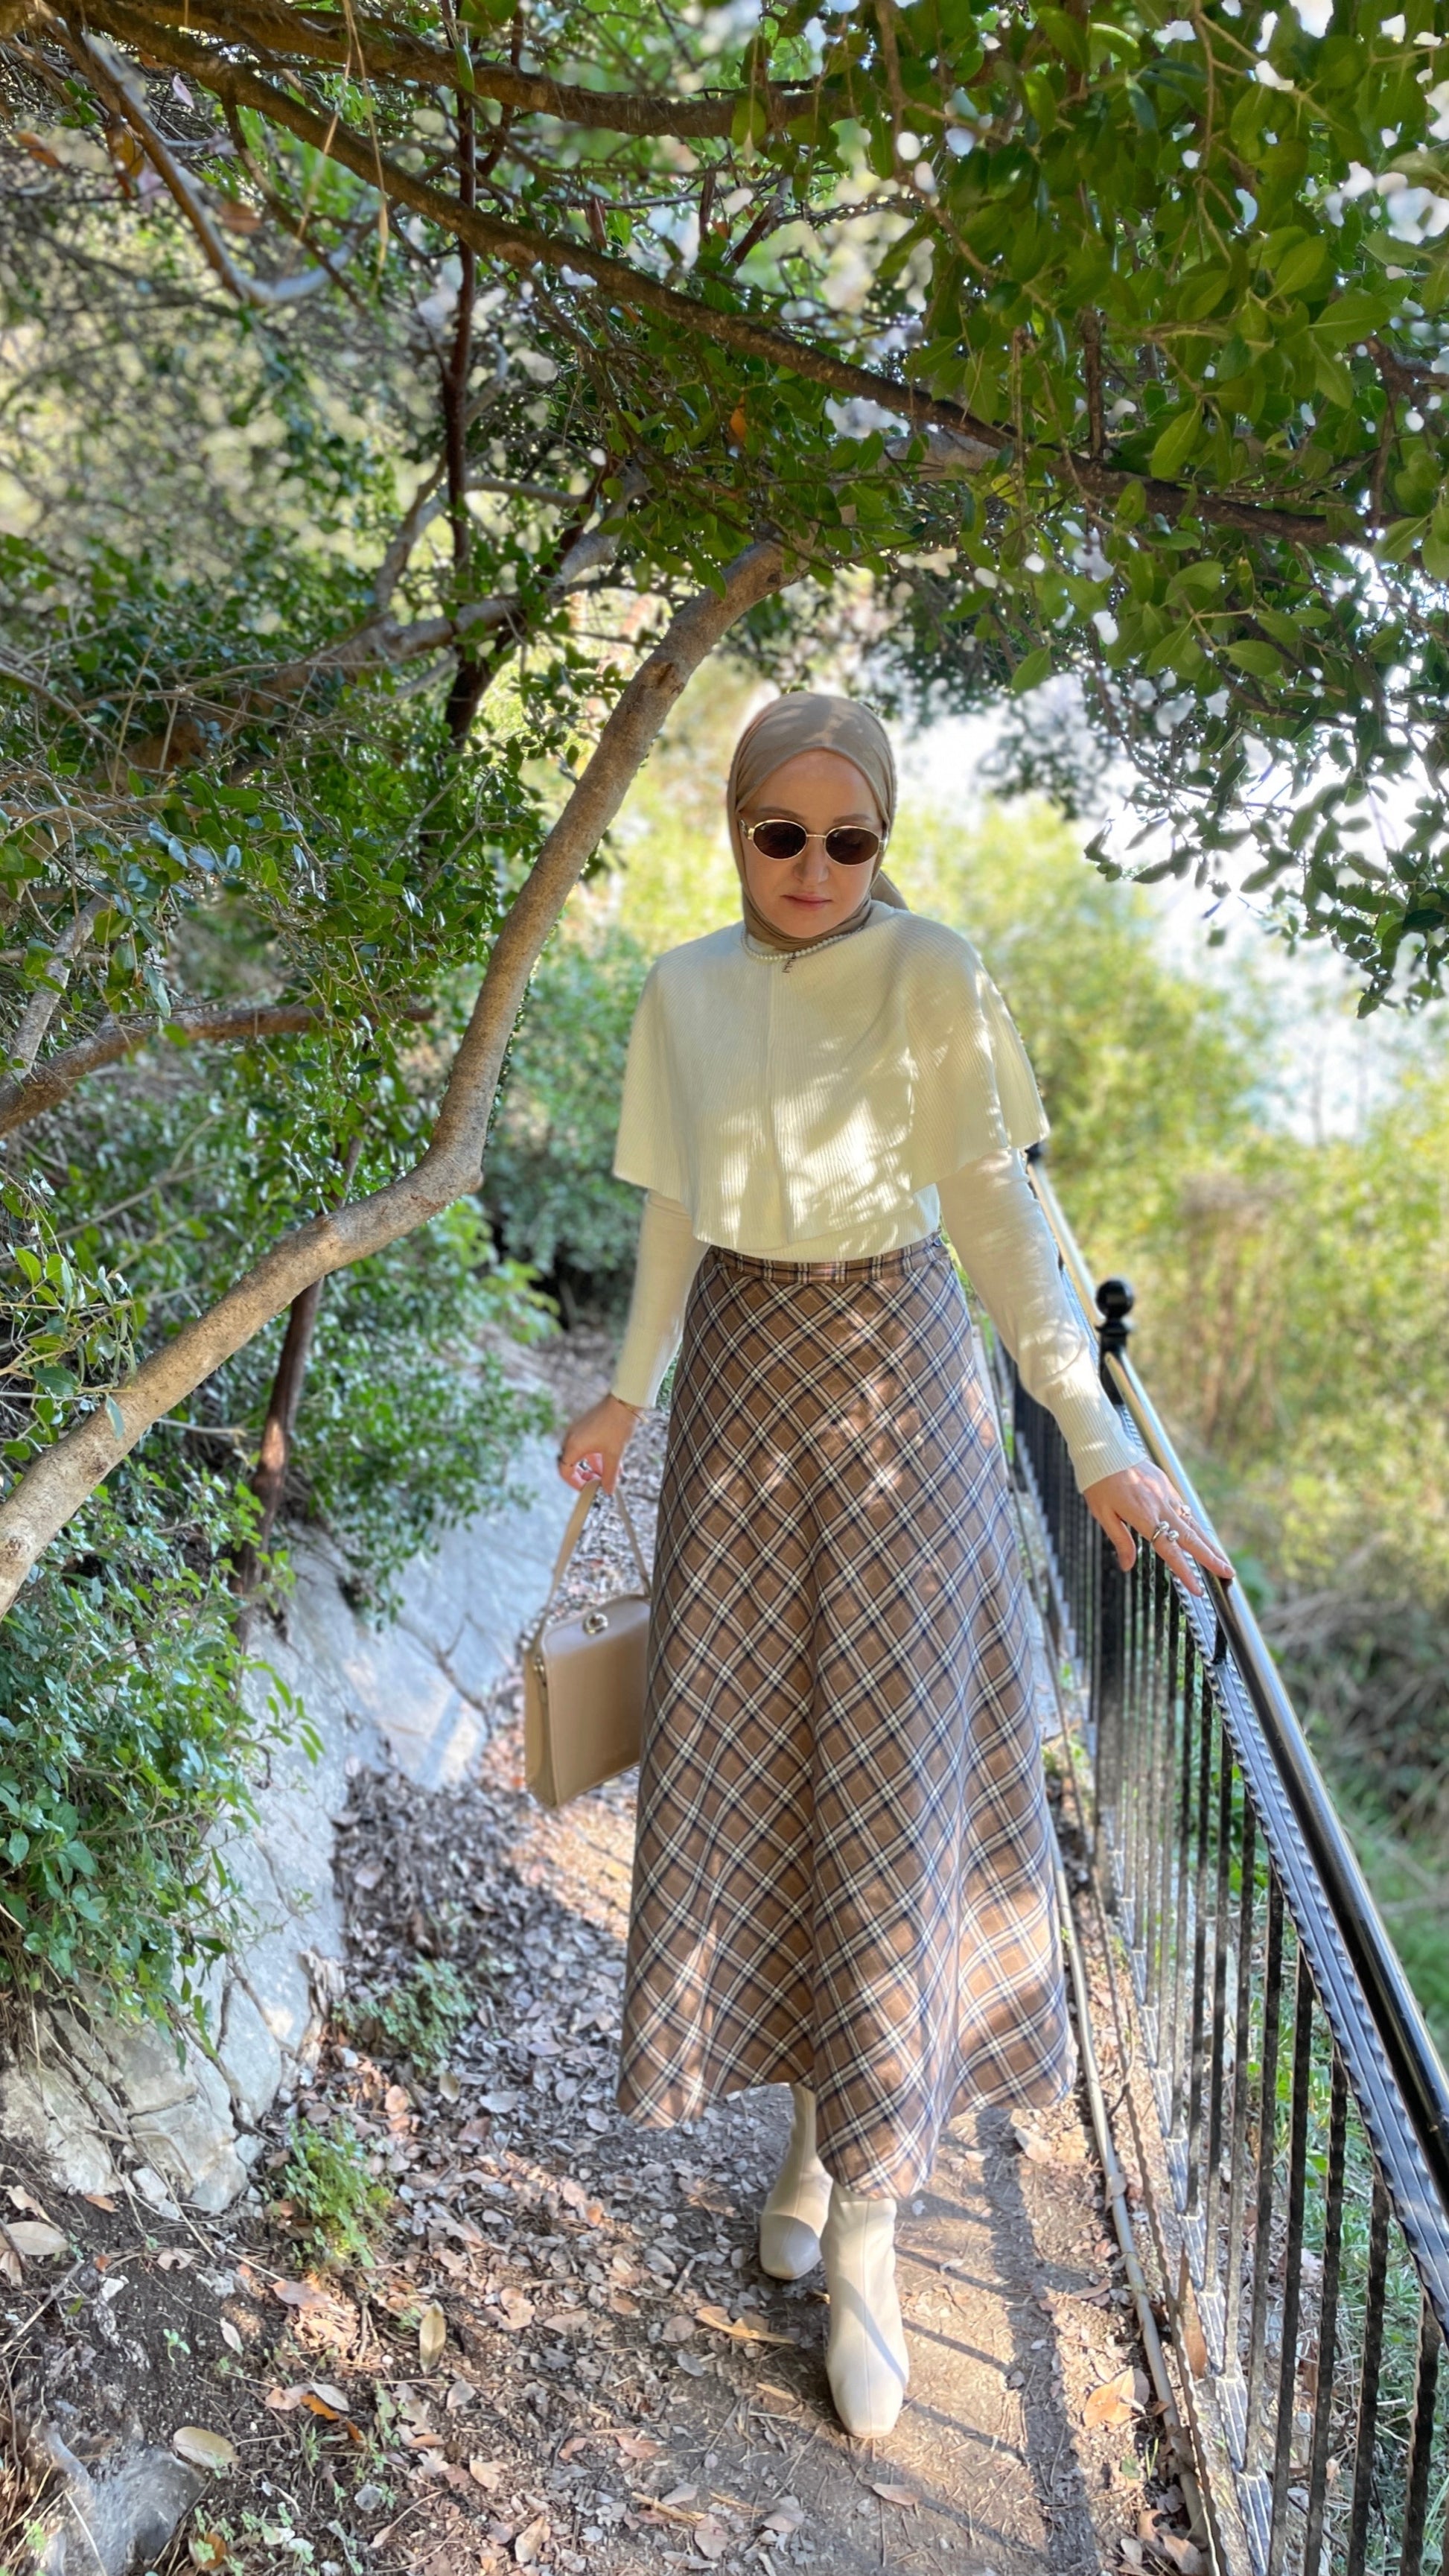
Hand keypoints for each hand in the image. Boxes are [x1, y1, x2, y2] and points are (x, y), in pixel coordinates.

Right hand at [556, 1392, 640, 1495]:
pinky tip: (614, 1462)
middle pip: (572, 1463)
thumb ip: (610, 1475)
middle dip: (586, 1475)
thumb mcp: (614, 1454)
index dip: (576, 1483)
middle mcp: (572, 1437)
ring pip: (583, 1455)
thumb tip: (608, 1490)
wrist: (624, 1400)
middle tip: (598, 1483)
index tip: (588, 1489)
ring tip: (611, 1474)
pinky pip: (588, 1445)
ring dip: (596, 1466)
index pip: (565, 1471)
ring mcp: (579, 1431)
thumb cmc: (617, 1425)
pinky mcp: (587, 1426)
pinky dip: (598, 1455)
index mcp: (574, 1445)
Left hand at [1081, 1461, 1232, 1597]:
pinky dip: (1196, 1525)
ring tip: (1222, 1560)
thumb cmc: (1098, 1481)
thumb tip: (1127, 1566)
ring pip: (1193, 1523)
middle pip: (1191, 1538)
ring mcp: (1167, 1494)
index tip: (1198, 1589)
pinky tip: (1202, 1536)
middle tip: (1228, 1574)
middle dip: (1211, 1558)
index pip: (1169, 1550)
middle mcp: (1161, 1505)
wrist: (1103, 1446)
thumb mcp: (1102, 1514)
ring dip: (1209, 1543)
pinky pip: (1185, 1509)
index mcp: (1144, 1516)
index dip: (1185, 1571)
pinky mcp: (1167, 1485)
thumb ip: (1120, 1540)